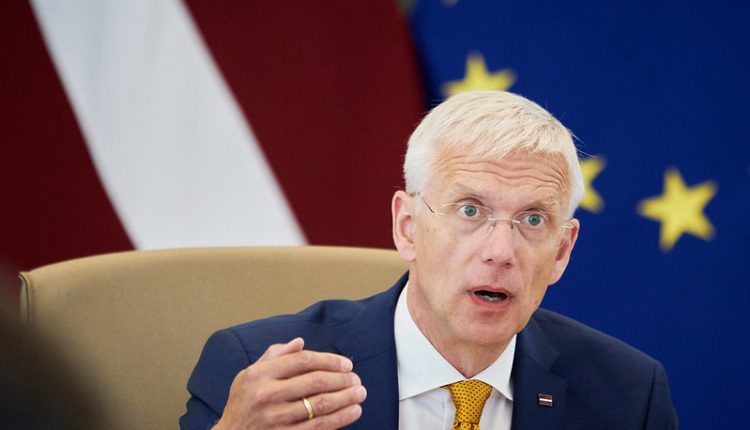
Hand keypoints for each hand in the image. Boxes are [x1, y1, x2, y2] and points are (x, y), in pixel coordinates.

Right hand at [212, 337, 366, 429]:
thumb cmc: (242, 403)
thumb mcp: (249, 374)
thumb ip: (275, 356)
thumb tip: (300, 342)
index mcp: (259, 374)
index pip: (302, 361)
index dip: (329, 360)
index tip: (346, 364)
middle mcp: (266, 394)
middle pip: (314, 381)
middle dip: (341, 379)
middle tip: (356, 379)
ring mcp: (275, 418)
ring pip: (320, 405)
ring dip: (345, 398)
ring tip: (360, 393)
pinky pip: (318, 427)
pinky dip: (339, 418)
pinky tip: (352, 412)